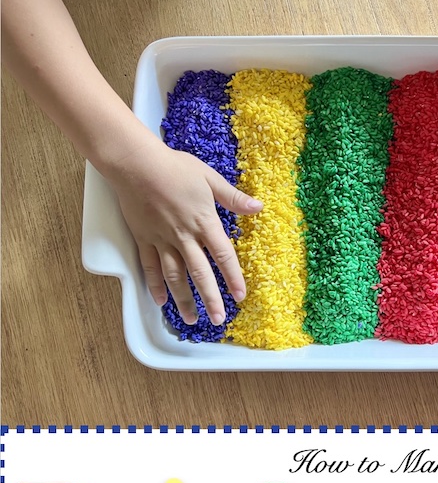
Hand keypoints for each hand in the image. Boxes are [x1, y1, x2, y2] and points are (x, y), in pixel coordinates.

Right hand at [107, 138, 261, 324]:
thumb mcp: (209, 177)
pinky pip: (150, 267)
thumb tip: (258, 207)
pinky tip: (160, 301)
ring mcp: (162, 240)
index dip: (233, 277)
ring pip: (174, 276)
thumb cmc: (173, 167)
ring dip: (183, 299)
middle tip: (218, 319)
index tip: (240, 296)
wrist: (135, 163)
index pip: (223, 255)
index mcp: (203, 222)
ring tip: (191, 319)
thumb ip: (232, 197)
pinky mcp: (143, 239)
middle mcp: (183, 236)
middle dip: (210, 299)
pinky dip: (155, 285)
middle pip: (199, 273)